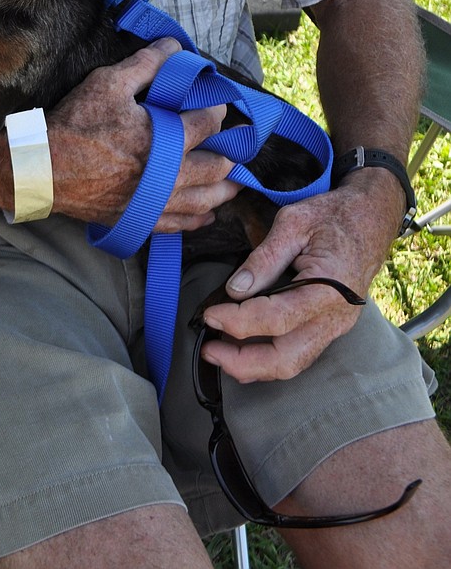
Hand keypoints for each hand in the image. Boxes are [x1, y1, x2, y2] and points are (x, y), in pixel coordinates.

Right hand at [48, 37, 238, 230]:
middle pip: (217, 167)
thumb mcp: (109, 83)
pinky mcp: (140, 220)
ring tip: (233, 181)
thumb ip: (146, 64)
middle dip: (230, 152)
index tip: (216, 101)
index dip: (217, 108)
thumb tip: (173, 46)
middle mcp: (169, 176)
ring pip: (206, 201)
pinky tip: (205, 214)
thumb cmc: (76, 125)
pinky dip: (197, 220)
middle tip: (235, 143)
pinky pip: (180, 226)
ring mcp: (156, 203)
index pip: (209, 123)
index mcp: (166, 140)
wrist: (43, 170)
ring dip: (223, 189)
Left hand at [200, 170, 402, 381]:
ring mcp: (336, 327)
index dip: (239, 321)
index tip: (210, 313)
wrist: (371, 219)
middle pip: (287, 359)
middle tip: (209, 350)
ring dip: (254, 366)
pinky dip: (269, 358)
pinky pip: (300, 354)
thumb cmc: (333, 215)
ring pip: (294, 364)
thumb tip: (236, 289)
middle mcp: (336, 317)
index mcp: (329, 288)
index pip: (277, 318)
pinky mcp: (332, 328)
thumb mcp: (294, 222)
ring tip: (219, 354)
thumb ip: (264, 257)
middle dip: (243, 361)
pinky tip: (244, 348)